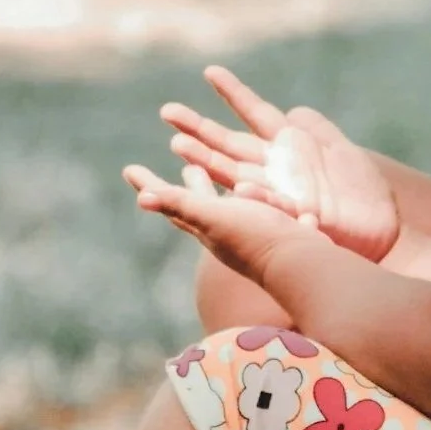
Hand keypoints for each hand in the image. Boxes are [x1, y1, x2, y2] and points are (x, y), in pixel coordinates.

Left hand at [123, 160, 322, 288]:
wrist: (302, 265)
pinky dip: (251, 196)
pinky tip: (258, 192)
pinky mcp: (274, 232)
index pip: (170, 203)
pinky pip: (256, 210)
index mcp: (205, 225)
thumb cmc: (256, 239)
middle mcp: (223, 231)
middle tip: (180, 165)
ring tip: (211, 171)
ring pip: (226, 205)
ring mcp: (249, 233)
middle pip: (197, 204)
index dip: (149, 186)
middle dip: (186, 185)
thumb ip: (182, 204)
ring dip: (216, 187)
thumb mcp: (214, 217)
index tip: (128, 169)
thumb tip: (142, 198)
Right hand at [161, 66, 402, 263]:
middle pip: (229, 144)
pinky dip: (251, 197)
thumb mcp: (343, 152)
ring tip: (178, 146)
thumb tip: (294, 112)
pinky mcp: (289, 215)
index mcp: (290, 148)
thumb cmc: (364, 195)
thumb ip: (317, 131)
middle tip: (167, 112)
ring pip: (233, 173)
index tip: (210, 71)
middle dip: (199, 129)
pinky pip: (267, 204)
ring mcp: (277, 192)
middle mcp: (275, 170)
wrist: (383, 232)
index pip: (256, 113)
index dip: (234, 93)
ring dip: (206, 160)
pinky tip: (232, 187)